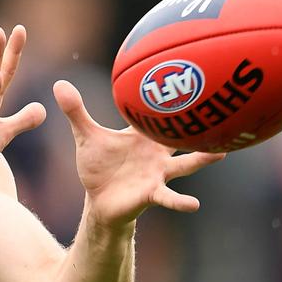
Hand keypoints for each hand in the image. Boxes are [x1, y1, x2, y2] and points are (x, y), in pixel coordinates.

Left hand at [53, 80, 224, 228]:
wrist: (99, 199)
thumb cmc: (98, 165)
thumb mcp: (86, 136)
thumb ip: (76, 111)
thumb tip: (59, 84)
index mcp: (143, 134)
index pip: (159, 112)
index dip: (171, 96)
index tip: (189, 76)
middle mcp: (157, 151)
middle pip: (182, 135)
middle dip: (198, 124)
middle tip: (223, 109)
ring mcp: (158, 173)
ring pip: (185, 164)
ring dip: (201, 159)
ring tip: (221, 154)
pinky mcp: (151, 194)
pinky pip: (168, 197)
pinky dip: (179, 201)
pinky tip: (194, 205)